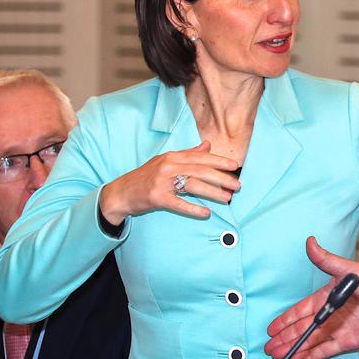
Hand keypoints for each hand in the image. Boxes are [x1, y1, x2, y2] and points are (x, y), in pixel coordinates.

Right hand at [99, 141, 239, 223]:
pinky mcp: (157, 198)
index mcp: (172, 156)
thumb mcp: (166, 161)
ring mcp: (162, 182)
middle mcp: (168, 166)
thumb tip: (208, 144)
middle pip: (200, 171)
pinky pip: (179, 204)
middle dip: (221, 178)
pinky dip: (193, 209)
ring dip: (213, 193)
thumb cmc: (146, 177)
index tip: (235, 166)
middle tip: (237, 186)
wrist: (121, 192)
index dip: (219, 161)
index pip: (200, 157)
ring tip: (227, 199)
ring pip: (193, 186)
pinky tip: (206, 213)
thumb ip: (188, 154)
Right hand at [265, 236, 358, 358]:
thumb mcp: (346, 269)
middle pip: (302, 329)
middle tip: (268, 347)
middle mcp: (330, 315)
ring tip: (277, 355)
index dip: (286, 320)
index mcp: (326, 298)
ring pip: (310, 341)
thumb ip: (326, 260)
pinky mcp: (347, 341)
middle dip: (285, 338)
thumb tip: (309, 241)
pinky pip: (325, 350)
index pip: (301, 311)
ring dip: (293, 348)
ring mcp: (337, 329)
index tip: (271, 329)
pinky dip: (311, 356)